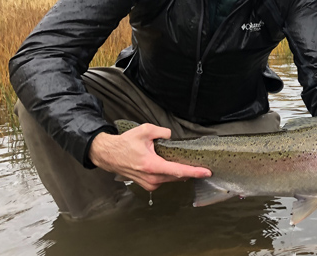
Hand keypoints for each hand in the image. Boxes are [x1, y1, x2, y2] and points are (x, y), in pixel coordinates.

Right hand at [89, 123, 211, 191]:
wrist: (109, 155)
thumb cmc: (125, 144)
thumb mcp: (145, 130)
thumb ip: (162, 131)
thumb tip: (171, 136)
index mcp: (152, 165)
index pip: (178, 171)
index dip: (194, 172)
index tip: (207, 172)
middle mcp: (152, 178)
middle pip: (178, 176)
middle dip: (190, 171)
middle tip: (201, 165)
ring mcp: (149, 184)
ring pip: (172, 179)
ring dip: (179, 172)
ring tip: (186, 163)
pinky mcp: (148, 185)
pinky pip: (165, 180)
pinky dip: (170, 174)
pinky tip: (171, 165)